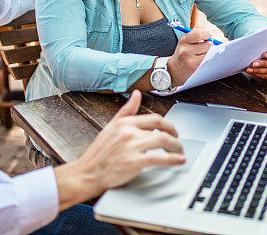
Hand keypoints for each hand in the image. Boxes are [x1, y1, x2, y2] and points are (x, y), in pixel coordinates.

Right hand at [55, 90, 184, 208]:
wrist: (87, 173)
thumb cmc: (98, 153)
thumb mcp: (111, 126)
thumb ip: (126, 110)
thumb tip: (136, 94)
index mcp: (124, 122)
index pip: (154, 118)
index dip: (167, 124)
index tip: (172, 130)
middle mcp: (129, 132)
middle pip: (161, 128)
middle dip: (174, 135)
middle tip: (178, 141)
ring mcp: (131, 146)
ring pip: (163, 140)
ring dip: (176, 146)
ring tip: (179, 152)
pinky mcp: (134, 162)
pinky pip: (159, 158)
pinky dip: (173, 159)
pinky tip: (179, 160)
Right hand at [167, 28, 213, 86]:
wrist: (174, 70)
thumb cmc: (182, 53)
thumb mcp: (184, 41)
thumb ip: (195, 32)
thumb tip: (207, 31)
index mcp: (183, 40)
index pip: (199, 34)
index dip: (206, 33)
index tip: (207, 35)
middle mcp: (185, 51)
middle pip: (208, 44)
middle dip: (210, 44)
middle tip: (206, 45)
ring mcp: (190, 61)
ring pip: (210, 53)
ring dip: (209, 52)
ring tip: (203, 53)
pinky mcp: (195, 69)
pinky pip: (208, 61)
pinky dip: (208, 59)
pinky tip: (203, 59)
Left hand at [245, 43, 266, 78]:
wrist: (266, 50)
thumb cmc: (266, 45)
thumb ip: (265, 43)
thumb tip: (256, 46)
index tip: (264, 55)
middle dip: (263, 63)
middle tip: (253, 63)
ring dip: (258, 70)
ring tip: (249, 68)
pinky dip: (258, 74)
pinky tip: (252, 71)